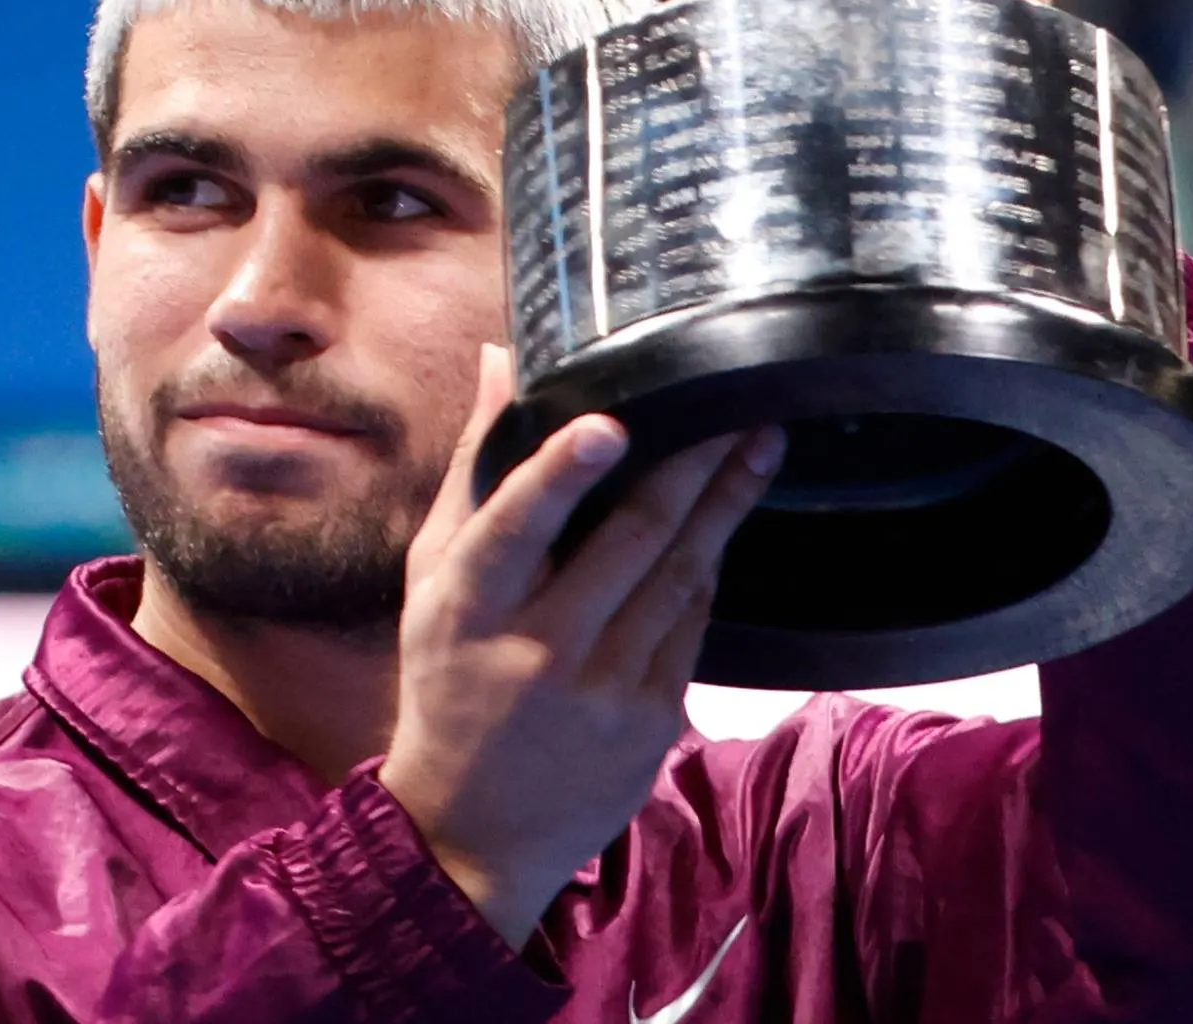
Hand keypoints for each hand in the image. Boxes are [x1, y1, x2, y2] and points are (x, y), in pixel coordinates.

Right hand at [377, 346, 779, 947]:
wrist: (471, 832)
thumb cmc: (447, 681)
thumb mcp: (432, 579)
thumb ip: (472, 467)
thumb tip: (500, 360)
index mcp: (468, 607)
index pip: (514, 528)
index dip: (562, 474)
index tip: (611, 424)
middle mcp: (536, 649)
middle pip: (628, 540)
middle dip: (691, 466)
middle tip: (736, 404)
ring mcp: (601, 690)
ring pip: (678, 576)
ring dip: (724, 505)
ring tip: (759, 442)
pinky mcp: (649, 722)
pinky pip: (692, 625)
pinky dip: (708, 569)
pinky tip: (728, 521)